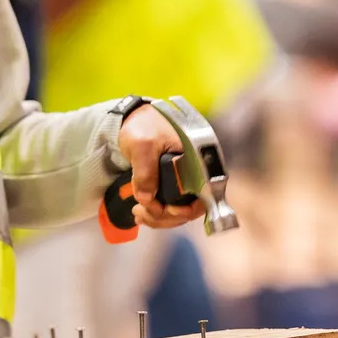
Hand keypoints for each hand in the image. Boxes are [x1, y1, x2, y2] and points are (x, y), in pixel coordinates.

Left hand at [117, 105, 203, 229]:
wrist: (133, 119)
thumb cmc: (143, 126)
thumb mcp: (142, 145)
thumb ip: (145, 171)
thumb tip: (147, 199)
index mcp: (197, 161)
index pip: (204, 195)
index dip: (188, 209)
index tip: (168, 210)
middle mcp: (195, 174)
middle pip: (190, 208)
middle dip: (165, 216)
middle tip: (140, 212)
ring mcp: (184, 181)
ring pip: (178, 211)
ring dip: (159, 218)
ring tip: (137, 213)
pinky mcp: (172, 185)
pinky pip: (169, 206)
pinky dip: (156, 213)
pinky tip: (141, 212)